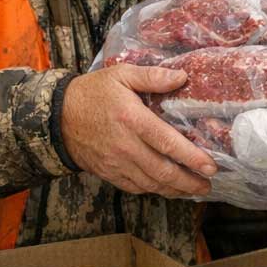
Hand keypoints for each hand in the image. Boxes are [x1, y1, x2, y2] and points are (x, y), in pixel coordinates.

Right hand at [60, 64, 216, 197]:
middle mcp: (125, 146)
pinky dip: (154, 191)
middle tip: (208, 184)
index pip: (167, 142)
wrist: (56, 117)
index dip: (191, 157)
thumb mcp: (121, 75)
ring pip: (151, 184)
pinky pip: (135, 188)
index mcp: (132, 119)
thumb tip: (182, 76)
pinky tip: (169, 189)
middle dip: (189, 181)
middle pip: (163, 171)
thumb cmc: (92, 93)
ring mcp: (116, 163)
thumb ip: (152, 76)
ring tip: (194, 189)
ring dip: (175, 190)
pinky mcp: (108, 173)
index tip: (210, 166)